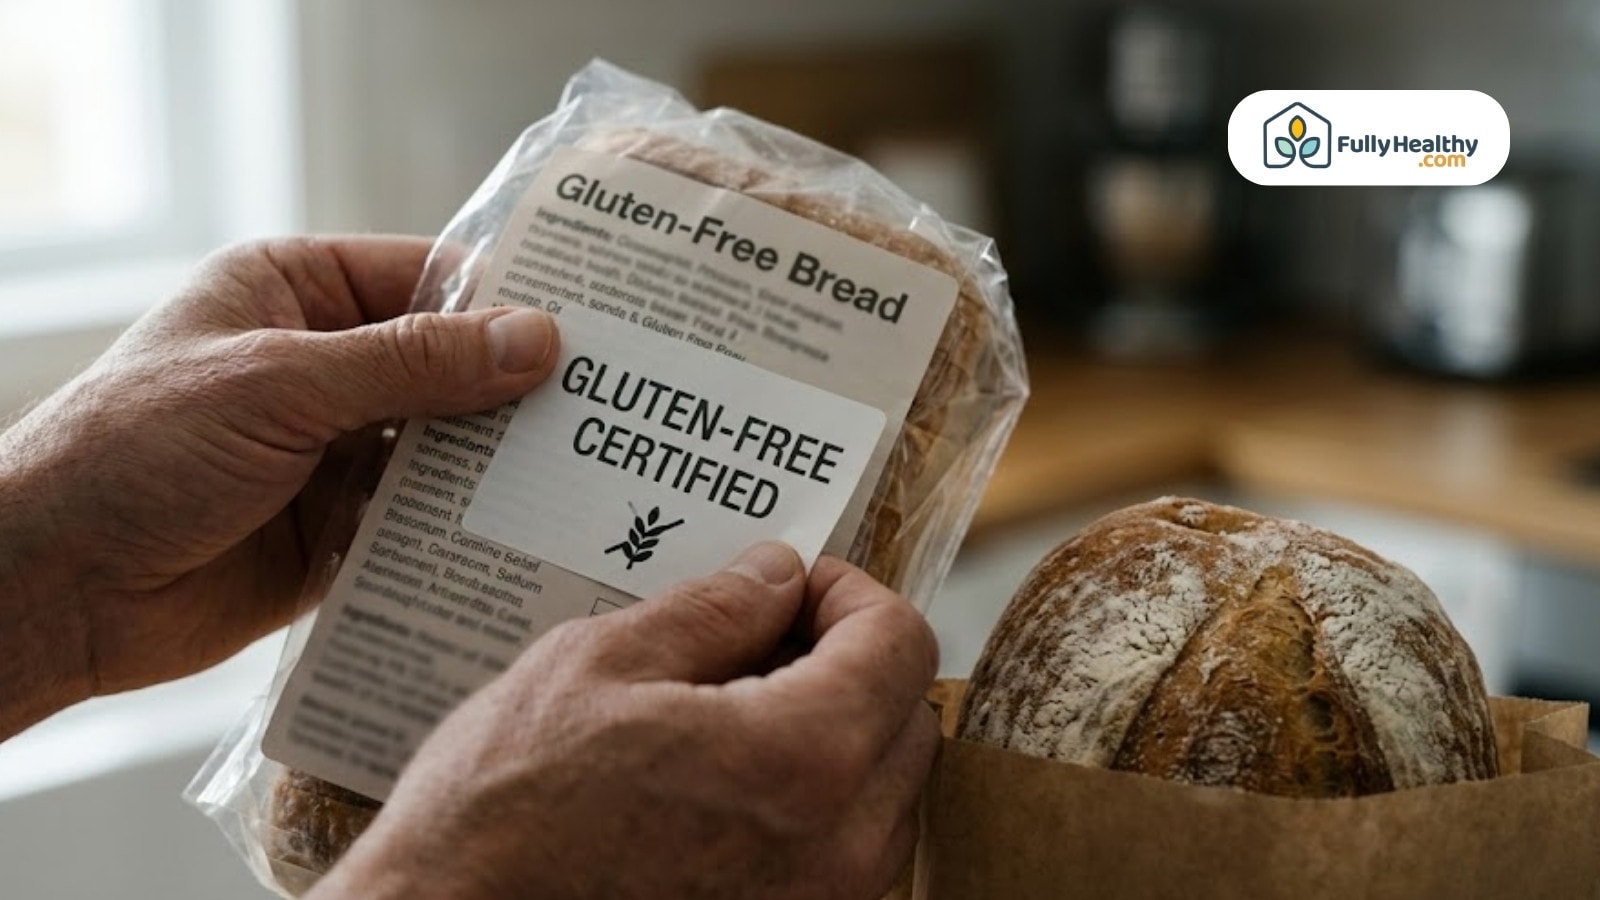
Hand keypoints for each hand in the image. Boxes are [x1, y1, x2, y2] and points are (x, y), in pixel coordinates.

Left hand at [0, 236, 558, 736]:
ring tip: (592, 480)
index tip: (598, 325)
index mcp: (298, 292)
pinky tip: (531, 541)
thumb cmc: (135, 450)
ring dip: (502, 468)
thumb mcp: (278, 384)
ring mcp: (335, 451)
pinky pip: (423, 524)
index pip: (429, 279)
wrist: (53, 587)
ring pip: (446, 450)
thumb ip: (410, 364)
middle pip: (451, 367)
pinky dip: (468, 533)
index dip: (510, 300)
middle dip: (520, 393)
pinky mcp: (341, 531)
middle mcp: (325, 365)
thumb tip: (535, 339)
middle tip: (614, 410)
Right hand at [311, 544, 940, 899]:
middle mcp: (838, 850)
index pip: (900, 643)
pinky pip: (846, 856)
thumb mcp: (598, 666)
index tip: (798, 587)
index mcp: (802, 760)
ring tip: (734, 713)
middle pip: (908, 717)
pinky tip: (725, 785)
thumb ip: (715, 611)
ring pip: (886, 792)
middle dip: (852, 661)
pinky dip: (815, 805)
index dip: (851, 594)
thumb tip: (777, 576)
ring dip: (838, 735)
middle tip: (763, 640)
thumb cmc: (502, 816)